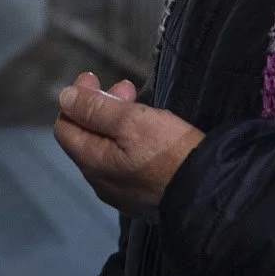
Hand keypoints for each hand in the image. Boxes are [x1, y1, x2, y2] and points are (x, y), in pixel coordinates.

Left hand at [54, 72, 204, 218]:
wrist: (209, 193)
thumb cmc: (169, 152)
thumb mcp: (131, 121)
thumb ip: (94, 109)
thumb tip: (64, 97)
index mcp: (92, 163)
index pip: (65, 127)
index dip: (75, 99)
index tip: (94, 78)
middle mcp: (100, 182)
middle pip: (86, 137)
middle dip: (99, 105)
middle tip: (124, 86)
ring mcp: (121, 193)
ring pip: (106, 149)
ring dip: (115, 120)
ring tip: (137, 102)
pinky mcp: (141, 197)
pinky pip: (123, 163)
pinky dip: (127, 141)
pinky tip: (146, 130)